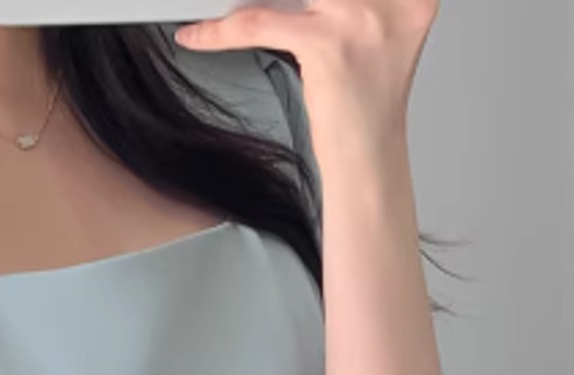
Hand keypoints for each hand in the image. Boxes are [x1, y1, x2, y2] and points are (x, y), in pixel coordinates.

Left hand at [173, 0, 439, 148]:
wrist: (368, 160)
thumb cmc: (366, 104)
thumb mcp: (376, 35)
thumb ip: (353, 2)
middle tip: (260, 2)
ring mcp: (361, 16)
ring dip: (248, 2)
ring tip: (228, 6)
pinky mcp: (326, 44)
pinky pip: (258, 24)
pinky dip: (220, 31)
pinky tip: (197, 35)